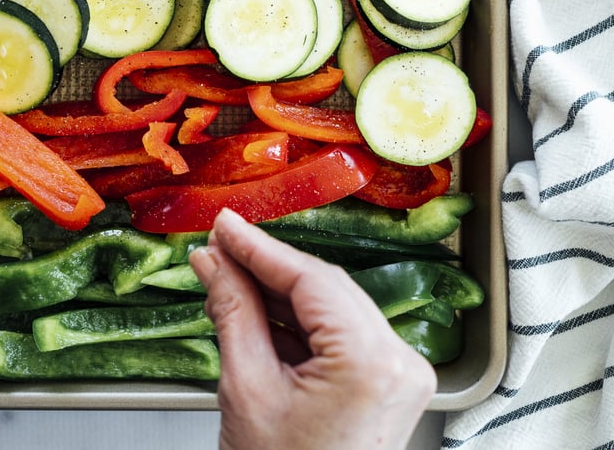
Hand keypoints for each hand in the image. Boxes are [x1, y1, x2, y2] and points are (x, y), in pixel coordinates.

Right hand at [189, 208, 435, 449]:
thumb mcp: (246, 388)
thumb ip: (233, 310)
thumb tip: (214, 260)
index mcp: (371, 363)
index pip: (310, 279)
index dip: (259, 246)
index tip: (225, 225)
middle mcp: (399, 361)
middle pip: (323, 287)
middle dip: (267, 265)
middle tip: (221, 245)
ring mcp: (399, 372)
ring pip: (331, 304)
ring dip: (279, 289)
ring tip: (229, 274)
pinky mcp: (388, 381)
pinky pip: (339, 329)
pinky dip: (298, 317)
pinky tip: (259, 305)